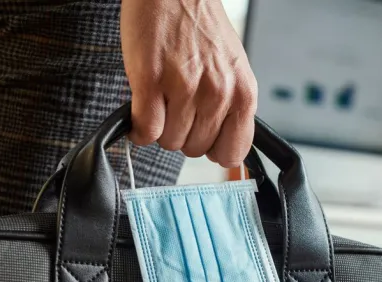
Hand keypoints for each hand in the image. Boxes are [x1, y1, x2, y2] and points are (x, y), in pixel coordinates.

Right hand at [121, 0, 257, 167]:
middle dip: (183, 133)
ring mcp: (185, 88)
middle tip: (177, 107)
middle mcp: (218, 93)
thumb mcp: (232, 71)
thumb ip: (231, 108)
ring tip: (161, 99)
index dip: (213, 149)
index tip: (203, 137)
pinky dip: (138, 128)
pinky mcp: (151, 81)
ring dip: (160, 127)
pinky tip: (141, 108)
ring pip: (169, 142)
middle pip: (195, 150)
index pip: (232, 153)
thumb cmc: (200, 28)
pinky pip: (145, 130)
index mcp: (243, 93)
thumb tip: (223, 150)